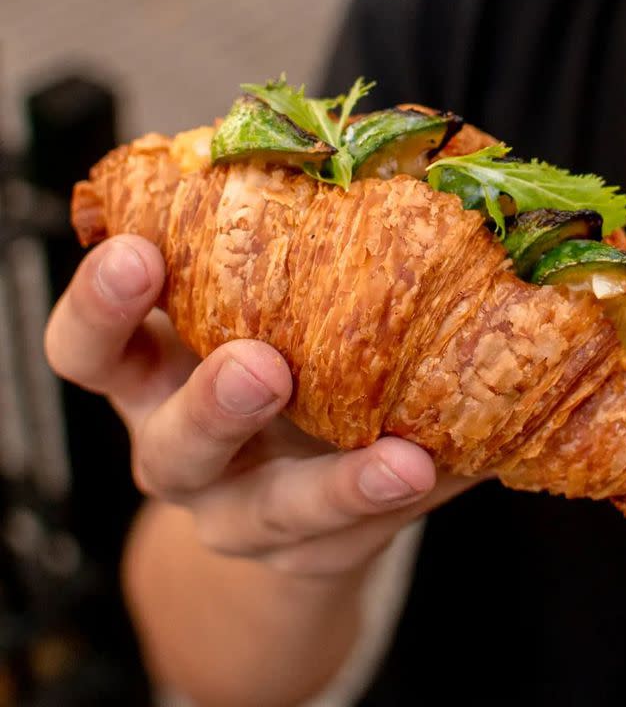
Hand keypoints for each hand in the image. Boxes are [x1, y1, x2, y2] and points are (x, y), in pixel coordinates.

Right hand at [45, 235, 478, 576]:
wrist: (283, 497)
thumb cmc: (267, 373)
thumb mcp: (251, 317)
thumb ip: (279, 264)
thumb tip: (379, 167)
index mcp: (154, 376)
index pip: (92, 346)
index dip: (101, 306)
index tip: (136, 251)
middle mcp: (182, 449)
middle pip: (169, 441)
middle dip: (211, 406)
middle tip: (258, 366)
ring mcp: (242, 511)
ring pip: (265, 512)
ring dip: (332, 485)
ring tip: (400, 462)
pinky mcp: (303, 549)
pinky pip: (346, 536)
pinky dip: (397, 502)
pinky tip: (441, 468)